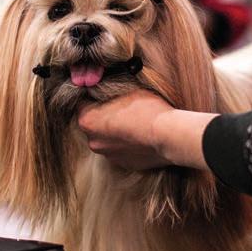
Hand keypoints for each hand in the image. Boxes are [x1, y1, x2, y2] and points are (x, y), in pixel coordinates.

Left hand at [78, 90, 216, 170]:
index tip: (105, 91)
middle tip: (121, 105)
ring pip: (107, 138)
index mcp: (87, 121)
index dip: (93, 96)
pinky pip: (120, 150)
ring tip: (133, 120)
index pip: (82, 104)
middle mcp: (93, 142)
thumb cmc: (146, 108)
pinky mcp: (124, 164)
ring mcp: (108, 156)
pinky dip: (127, 142)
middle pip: (93, 123)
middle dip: (103, 114)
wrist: (169, 135)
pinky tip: (140, 134)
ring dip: (115, 130)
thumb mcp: (124, 88)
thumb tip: (101, 85)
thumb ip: (108, 89)